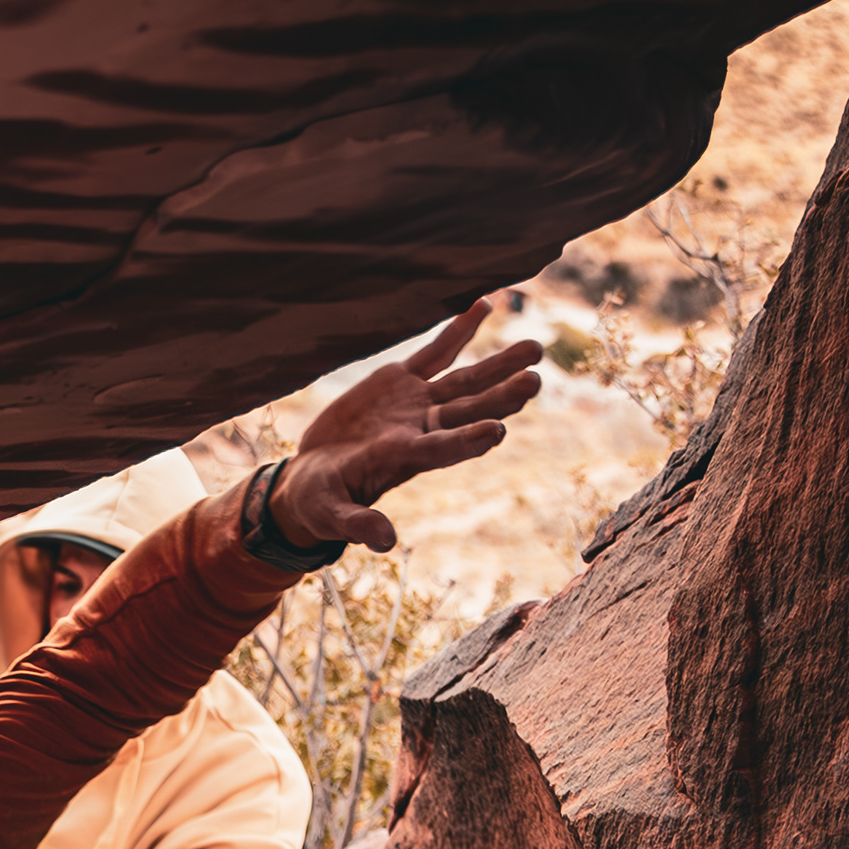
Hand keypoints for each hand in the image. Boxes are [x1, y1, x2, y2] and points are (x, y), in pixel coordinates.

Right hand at [272, 302, 544, 554]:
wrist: (312, 478)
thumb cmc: (320, 502)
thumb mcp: (332, 514)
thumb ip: (356, 523)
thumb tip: (385, 542)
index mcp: (403, 459)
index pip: (443, 449)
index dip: (469, 441)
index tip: (496, 431)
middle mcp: (420, 429)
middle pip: (468, 411)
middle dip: (501, 397)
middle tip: (535, 380)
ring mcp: (414, 404)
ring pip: (464, 381)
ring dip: (499, 365)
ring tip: (535, 347)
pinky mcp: (399, 382)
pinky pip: (435, 352)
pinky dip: (458, 330)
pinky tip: (484, 305)